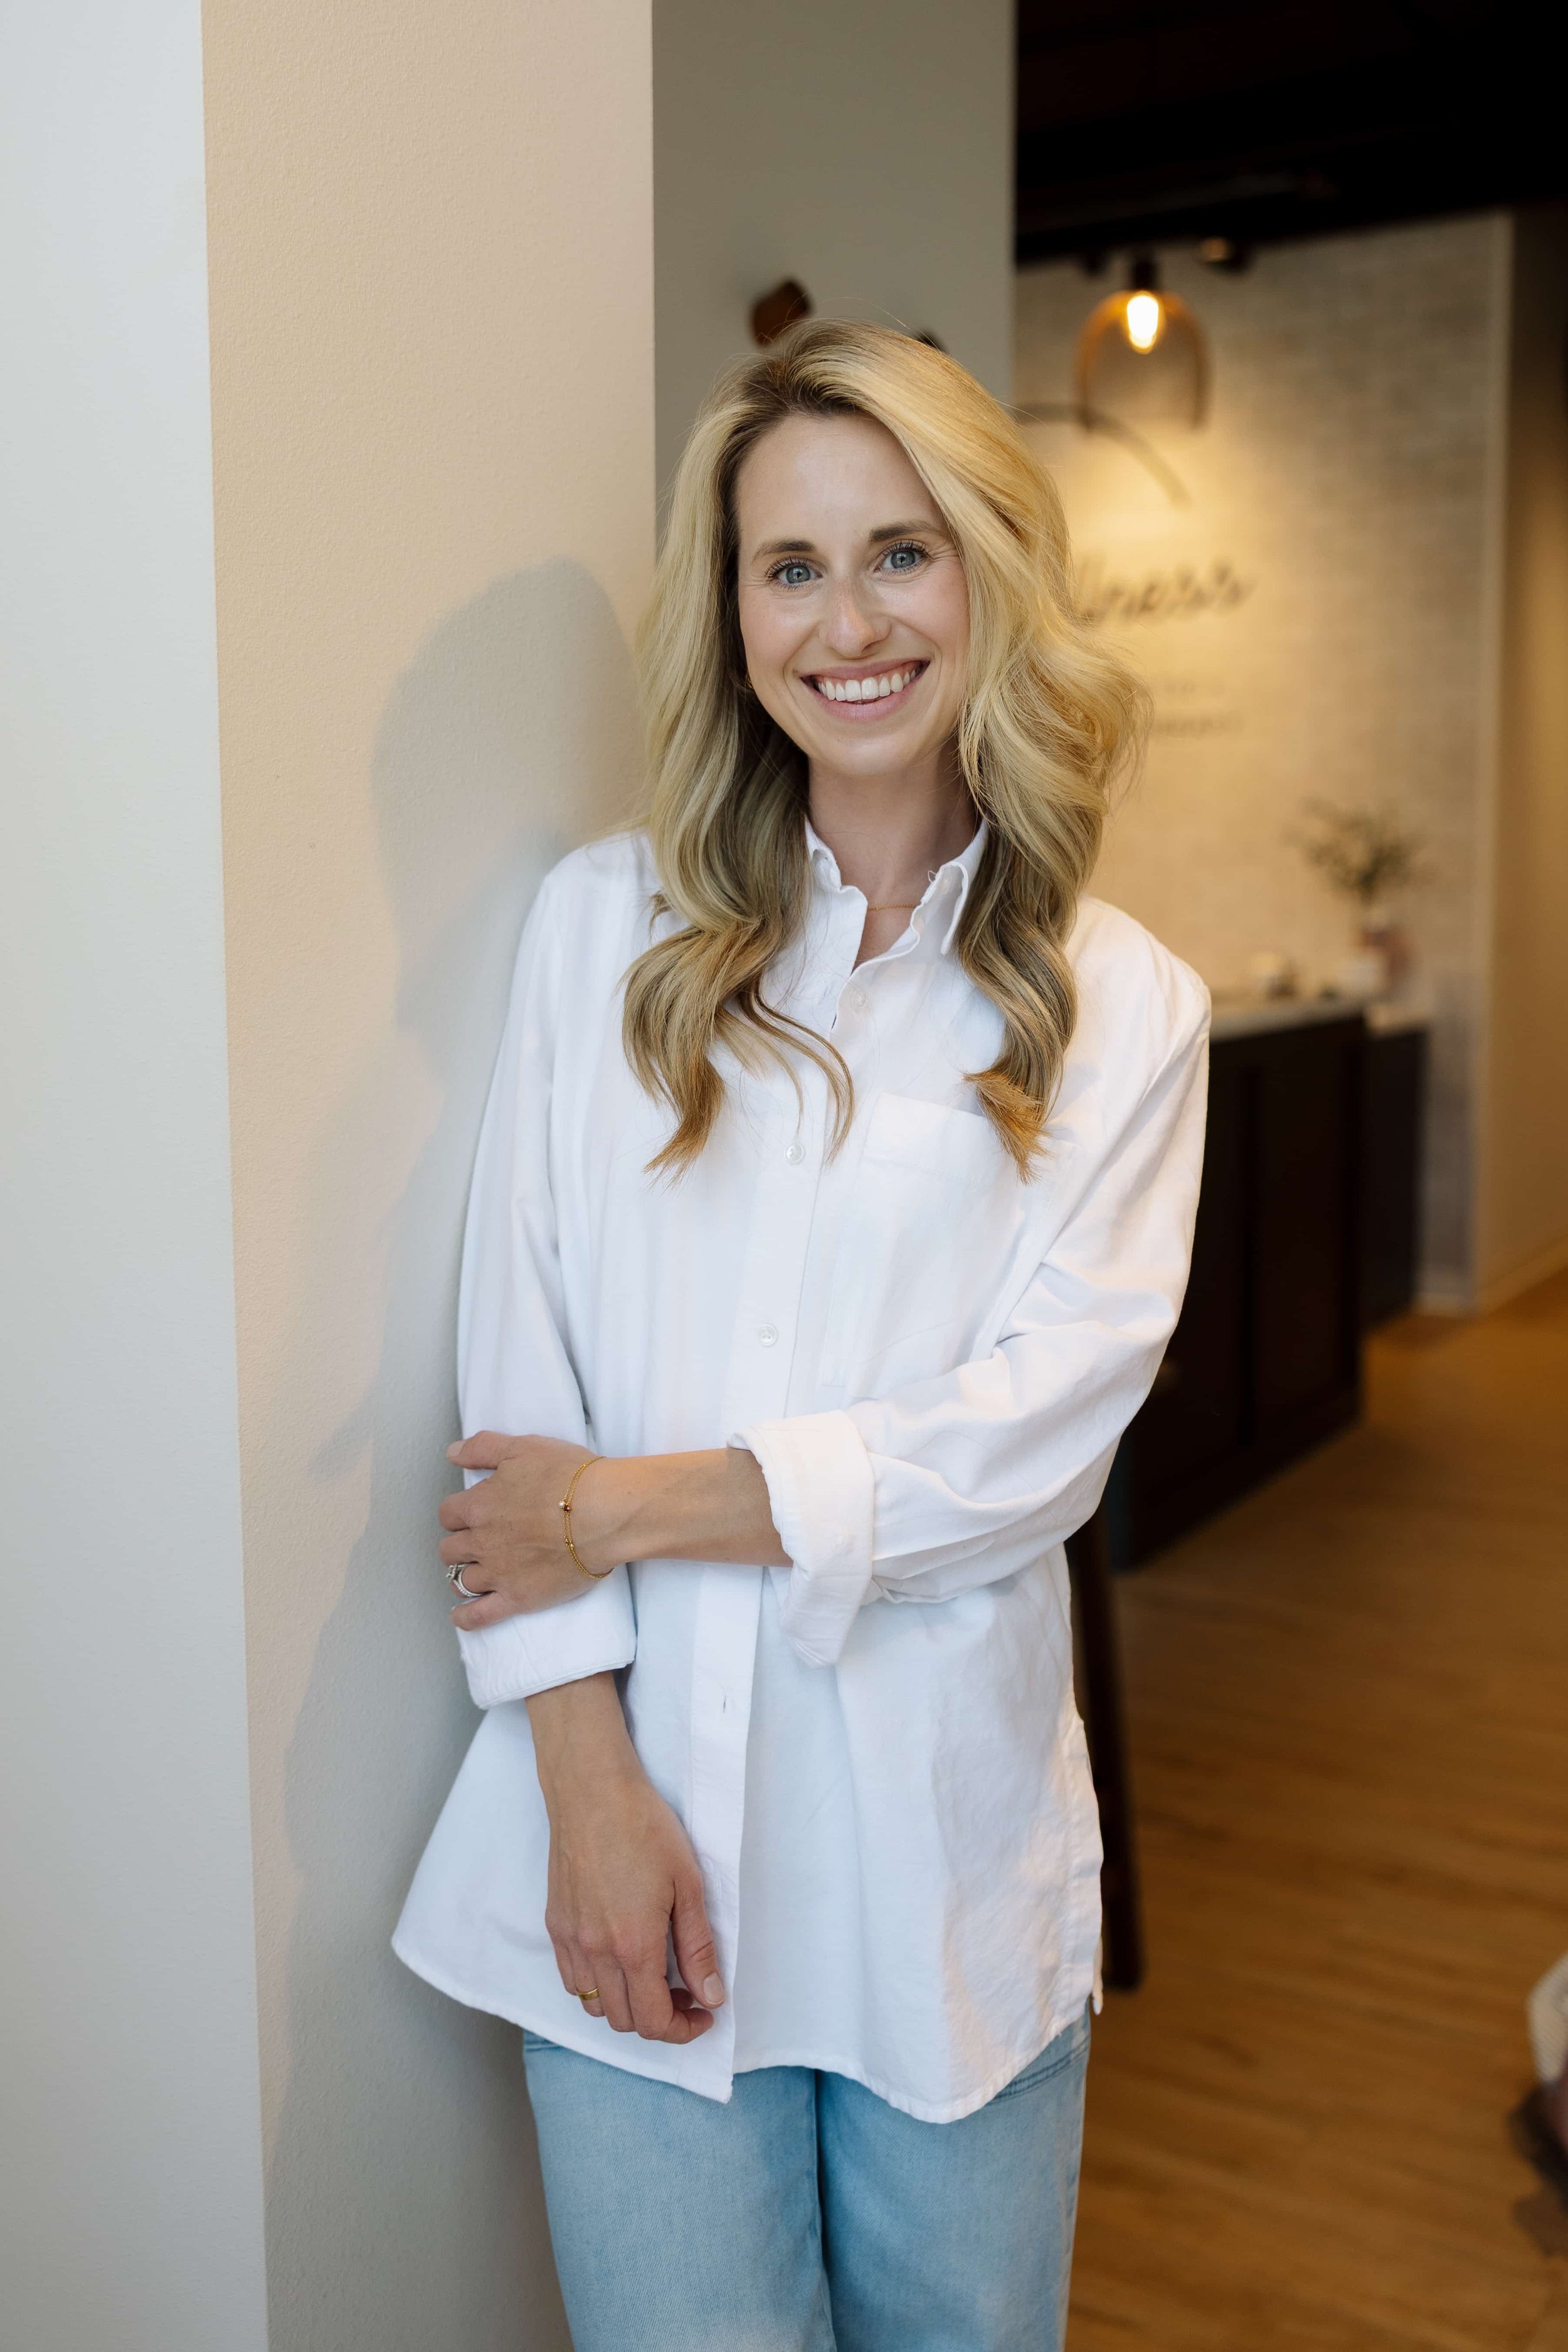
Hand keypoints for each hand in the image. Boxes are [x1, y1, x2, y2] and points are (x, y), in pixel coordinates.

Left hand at [439, 1431, 601, 1628]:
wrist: (604, 1513)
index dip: (459, 1513)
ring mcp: (498, 1573)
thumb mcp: (523, 1447)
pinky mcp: (518, 1598)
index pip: (449, 1514)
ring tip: (475, 1574)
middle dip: (459, 1545)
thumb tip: (452, 1454)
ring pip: (460, 1581)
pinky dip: (465, 1617)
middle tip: (477, 1543)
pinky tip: (462, 1615)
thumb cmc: (569, 1477)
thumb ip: (482, 1448)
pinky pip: (478, 1616)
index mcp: (479, 1505)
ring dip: (463, 1576)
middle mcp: (481, 1542)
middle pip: (450, 1549)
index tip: (472, 1514)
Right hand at [528, 1675, 724, 2044]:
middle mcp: (595, 1952)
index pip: (653, 2021)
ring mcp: (569, 1940)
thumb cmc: (644, 1828)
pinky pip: (572, 1978)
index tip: (703, 2014)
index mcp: (633, 1945)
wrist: (592, 1792)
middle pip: (623, 2021)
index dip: (682, 2030)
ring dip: (626, 2005)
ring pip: (594, 2005)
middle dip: (659, 2019)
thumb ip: (698, 1948)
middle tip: (685, 1992)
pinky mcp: (555, 1924)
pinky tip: (619, 1958)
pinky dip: (598, 1985)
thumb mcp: (687, 1885)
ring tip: (653, 1977)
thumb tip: (711, 1996)